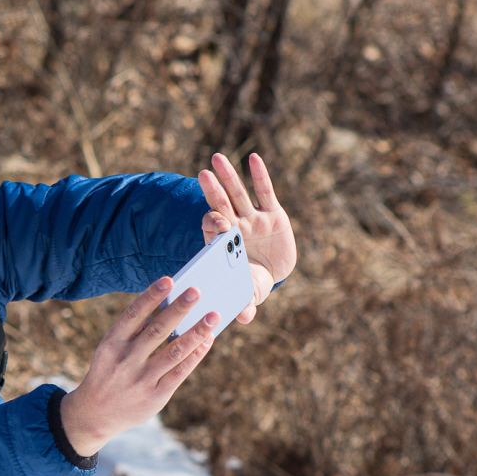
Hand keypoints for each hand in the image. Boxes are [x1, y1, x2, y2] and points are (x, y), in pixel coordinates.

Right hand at [61, 277, 217, 457]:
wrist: (94, 414)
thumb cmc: (108, 374)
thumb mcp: (109, 350)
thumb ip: (132, 333)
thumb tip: (164, 313)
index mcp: (112, 343)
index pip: (134, 314)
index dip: (151, 296)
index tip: (169, 280)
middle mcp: (127, 359)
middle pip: (158, 330)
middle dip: (179, 309)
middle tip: (197, 291)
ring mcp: (142, 379)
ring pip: (175, 351)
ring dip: (196, 332)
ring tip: (213, 317)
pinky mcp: (156, 396)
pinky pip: (181, 372)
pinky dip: (196, 355)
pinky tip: (207, 341)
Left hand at [198, 152, 296, 324]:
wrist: (272, 274)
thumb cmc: (253, 284)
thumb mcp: (251, 295)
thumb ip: (246, 304)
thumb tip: (243, 317)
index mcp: (224, 246)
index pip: (214, 230)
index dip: (214, 224)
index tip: (218, 222)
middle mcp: (236, 228)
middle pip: (221, 206)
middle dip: (212, 191)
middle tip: (204, 176)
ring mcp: (252, 219)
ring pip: (238, 194)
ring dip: (228, 176)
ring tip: (217, 158)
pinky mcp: (272, 214)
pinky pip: (265, 192)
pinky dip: (259, 176)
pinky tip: (254, 158)